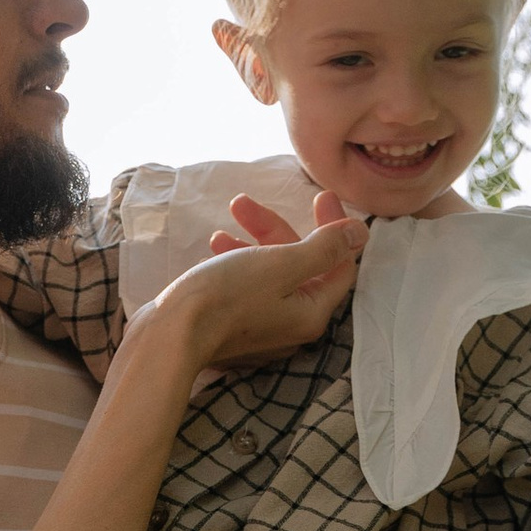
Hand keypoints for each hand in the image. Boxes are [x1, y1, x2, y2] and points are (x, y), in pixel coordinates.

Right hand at [148, 208, 364, 372]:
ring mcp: (264, 327)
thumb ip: (324, 248)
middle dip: (277, 229)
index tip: (319, 195)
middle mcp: (293, 324)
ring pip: (272, 272)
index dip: (335, 227)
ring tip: (228, 217)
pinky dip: (239, 260)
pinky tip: (216, 245)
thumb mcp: (281, 264)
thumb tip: (361, 233)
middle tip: (247, 203)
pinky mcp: (236, 325)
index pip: (340, 265)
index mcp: (312, 312)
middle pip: (302, 266)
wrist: (169, 335)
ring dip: (254, 240)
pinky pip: (250, 285)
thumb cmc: (226, 297)